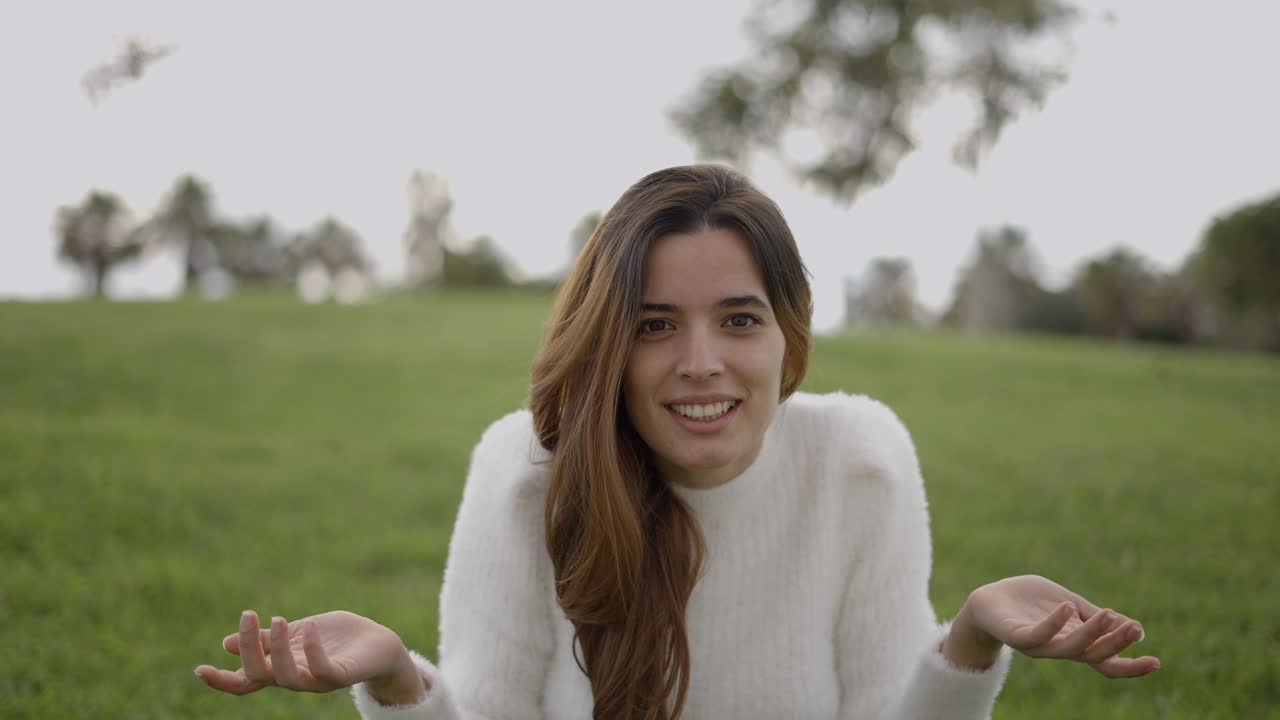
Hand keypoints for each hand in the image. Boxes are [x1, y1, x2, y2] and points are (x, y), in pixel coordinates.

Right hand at [194, 610, 426, 703]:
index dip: (222, 680)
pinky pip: (323, 671)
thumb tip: (225, 643)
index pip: (246, 681)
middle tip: (246, 615)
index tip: (199, 669)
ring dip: (277, 649)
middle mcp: (296, 678)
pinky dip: (313, 651)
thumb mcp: (296, 634)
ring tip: (279, 619)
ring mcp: (318, 679)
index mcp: (282, 667)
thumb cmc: (336, 639)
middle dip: (249, 648)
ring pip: (287, 677)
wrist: (379, 644)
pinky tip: (310, 628)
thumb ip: (266, 640)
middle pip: (260, 676)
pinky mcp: (343, 674)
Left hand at [947, 574, 1160, 678]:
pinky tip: (1064, 608)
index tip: (1156, 662)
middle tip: (1134, 629)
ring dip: (1091, 635)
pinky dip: (1051, 624)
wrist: (988, 600)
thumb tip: (1139, 629)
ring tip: (1108, 615)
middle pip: (1093, 656)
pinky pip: (1035, 635)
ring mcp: (1038, 645)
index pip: (1106, 661)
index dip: (1131, 666)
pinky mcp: (1016, 635)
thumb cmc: (1030, 603)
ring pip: (1069, 649)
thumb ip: (1097, 618)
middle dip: (1115, 644)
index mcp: (1075, 642)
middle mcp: (1059, 648)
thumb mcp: (1071, 605)